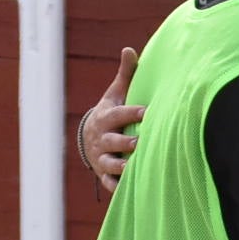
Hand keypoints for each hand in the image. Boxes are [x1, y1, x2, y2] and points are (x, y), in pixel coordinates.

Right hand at [81, 48, 141, 187]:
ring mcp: (102, 158)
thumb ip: (126, 74)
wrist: (89, 137)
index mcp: (106, 117)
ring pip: (111, 164)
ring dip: (122, 167)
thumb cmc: (111, 112)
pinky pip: (109, 183)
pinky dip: (117, 187)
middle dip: (126, 143)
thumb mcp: (115, 93)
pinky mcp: (104, 173)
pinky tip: (130, 190)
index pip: (119, 114)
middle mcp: (102, 139)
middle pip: (113, 141)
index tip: (149, 111)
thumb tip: (130, 49)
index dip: (133, 112)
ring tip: (135, 169)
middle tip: (141, 143)